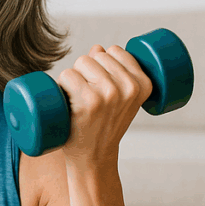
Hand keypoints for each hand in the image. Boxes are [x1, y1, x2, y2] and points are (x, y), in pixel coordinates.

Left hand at [56, 44, 153, 165]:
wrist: (94, 157)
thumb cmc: (104, 125)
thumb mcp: (122, 100)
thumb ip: (114, 71)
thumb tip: (97, 48)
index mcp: (143, 84)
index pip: (115, 50)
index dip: (103, 62)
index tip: (103, 83)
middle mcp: (129, 88)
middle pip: (95, 55)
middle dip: (87, 69)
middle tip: (88, 95)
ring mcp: (108, 95)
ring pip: (80, 62)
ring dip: (73, 76)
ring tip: (79, 98)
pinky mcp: (88, 103)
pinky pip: (67, 75)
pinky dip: (61, 83)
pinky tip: (67, 100)